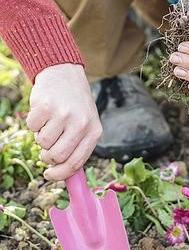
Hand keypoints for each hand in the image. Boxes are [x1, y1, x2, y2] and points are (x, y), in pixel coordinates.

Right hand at [26, 64, 101, 180]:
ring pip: (42, 143)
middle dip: (48, 156)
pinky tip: (44, 112)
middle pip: (57, 156)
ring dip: (41, 136)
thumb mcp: (85, 124)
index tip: (49, 175)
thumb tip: (64, 175)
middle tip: (47, 146)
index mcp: (94, 131)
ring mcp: (63, 114)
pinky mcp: (46, 106)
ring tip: (49, 123)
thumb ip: (78, 147)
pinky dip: (34, 123)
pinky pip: (32, 127)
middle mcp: (81, 123)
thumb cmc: (75, 105)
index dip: (60, 174)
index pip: (76, 163)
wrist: (64, 74)